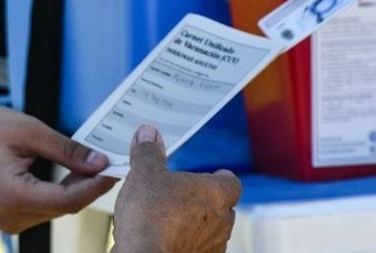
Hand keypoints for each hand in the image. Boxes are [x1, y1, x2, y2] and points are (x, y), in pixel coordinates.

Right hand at [0, 102, 116, 232]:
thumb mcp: (28, 130)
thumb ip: (66, 149)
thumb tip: (98, 162)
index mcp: (12, 195)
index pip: (67, 200)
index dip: (95, 185)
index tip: (116, 169)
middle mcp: (10, 216)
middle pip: (64, 207)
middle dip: (89, 185)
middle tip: (111, 161)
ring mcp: (9, 220)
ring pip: (56, 209)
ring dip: (76, 189)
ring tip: (94, 164)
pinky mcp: (10, 215)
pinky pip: (44, 207)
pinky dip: (60, 192)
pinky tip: (73, 173)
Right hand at [112, 125, 240, 252]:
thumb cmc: (151, 217)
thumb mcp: (144, 173)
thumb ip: (148, 152)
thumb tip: (148, 134)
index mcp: (215, 193)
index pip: (232, 183)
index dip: (221, 178)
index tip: (213, 175)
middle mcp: (222, 221)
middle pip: (223, 207)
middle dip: (205, 202)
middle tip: (183, 195)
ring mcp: (212, 245)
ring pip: (212, 230)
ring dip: (197, 224)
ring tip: (172, 218)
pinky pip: (199, 248)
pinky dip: (187, 242)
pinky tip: (168, 238)